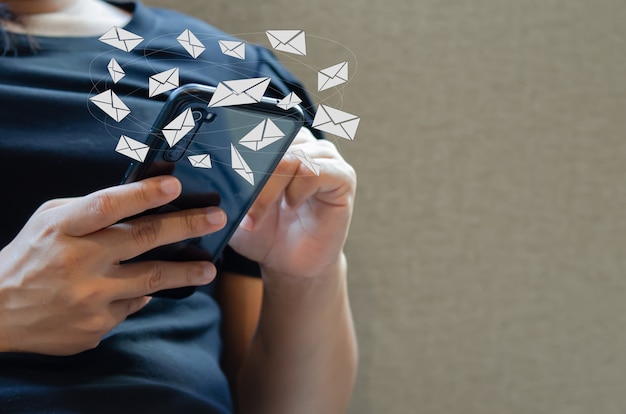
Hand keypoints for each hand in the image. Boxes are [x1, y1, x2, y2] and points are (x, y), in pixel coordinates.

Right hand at [0, 176, 225, 355]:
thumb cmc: (29, 257)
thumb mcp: (50, 221)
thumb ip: (92, 212)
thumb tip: (143, 207)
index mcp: (64, 228)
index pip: (109, 205)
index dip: (144, 194)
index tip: (176, 186)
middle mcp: (79, 262)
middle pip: (144, 239)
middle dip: (188, 226)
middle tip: (217, 220)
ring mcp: (89, 297)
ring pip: (152, 279)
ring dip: (187, 271)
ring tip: (209, 268)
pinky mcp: (96, 325)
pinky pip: (132, 305)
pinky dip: (140, 294)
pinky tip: (143, 289)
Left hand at [229, 128, 356, 279]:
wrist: (289, 264)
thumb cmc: (264, 232)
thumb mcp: (235, 205)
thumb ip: (226, 183)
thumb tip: (210, 168)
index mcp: (279, 143)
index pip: (257, 128)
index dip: (239, 146)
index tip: (223, 169)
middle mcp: (305, 145)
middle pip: (273, 143)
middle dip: (251, 177)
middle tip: (240, 205)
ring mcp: (326, 159)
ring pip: (291, 158)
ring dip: (268, 190)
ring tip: (257, 216)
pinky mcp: (343, 177)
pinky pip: (315, 172)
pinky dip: (297, 191)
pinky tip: (291, 206)